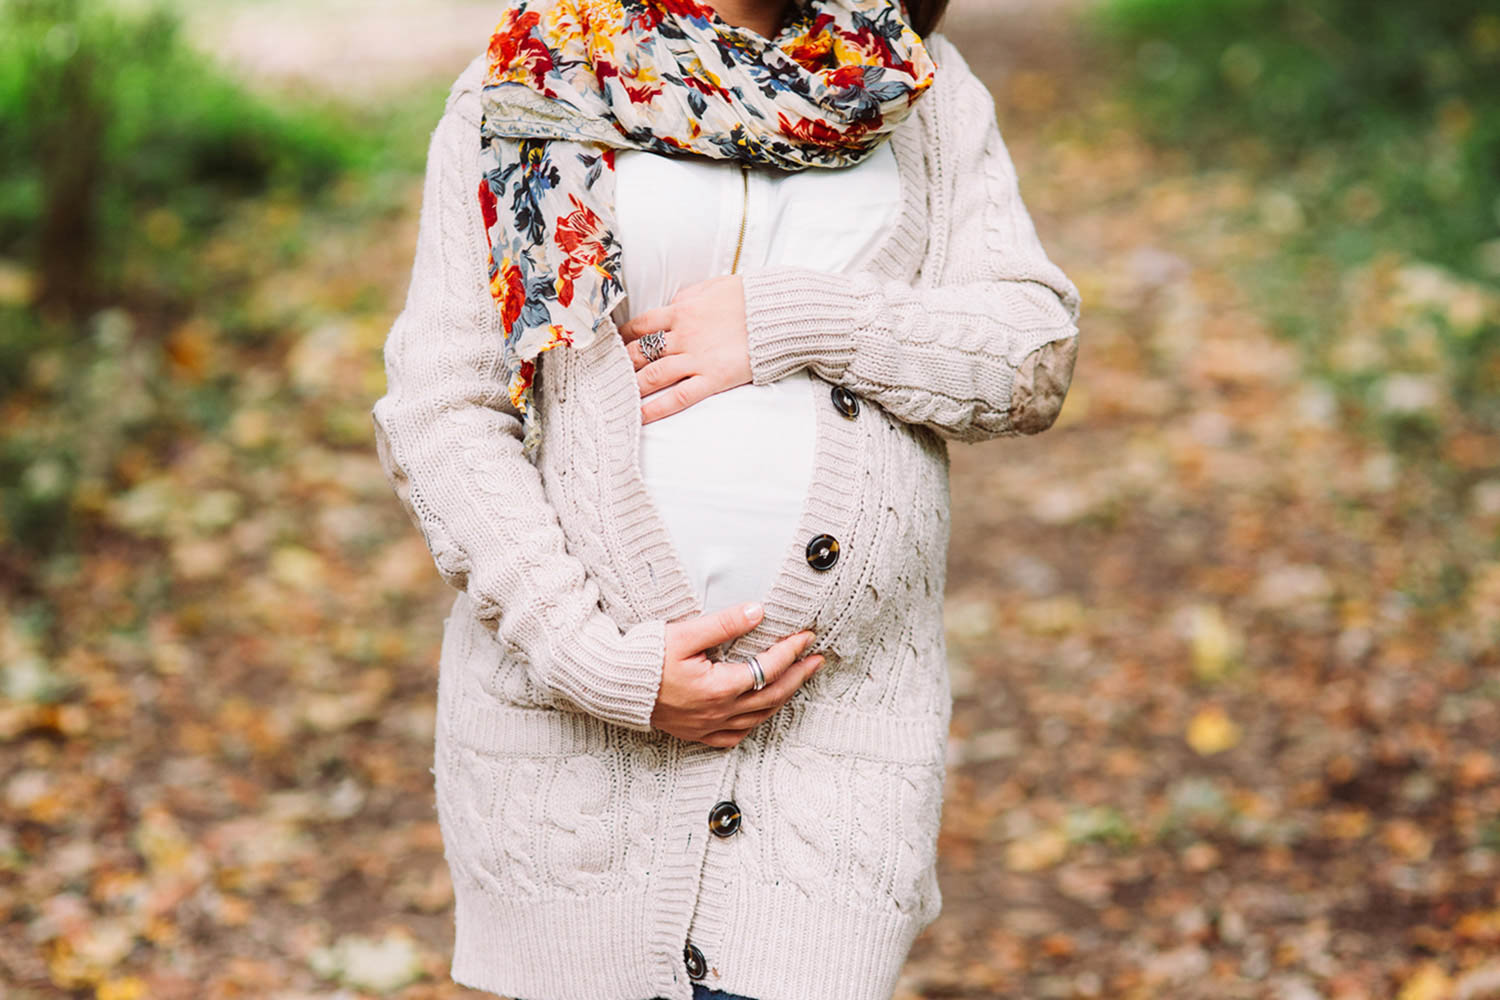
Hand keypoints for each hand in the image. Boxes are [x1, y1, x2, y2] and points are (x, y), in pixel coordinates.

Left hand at [617, 274, 751, 423]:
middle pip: (639, 351)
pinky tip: (640, 417)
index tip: (614, 348)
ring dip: (631, 388)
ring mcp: (696, 358)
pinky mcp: (712, 378)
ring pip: (652, 375)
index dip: (624, 338)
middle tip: (606, 379)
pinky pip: (678, 397)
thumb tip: (675, 304)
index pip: (641, 324)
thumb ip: (691, 297)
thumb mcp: (715, 286)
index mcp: (681, 309)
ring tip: (615, 399)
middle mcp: (682, 334)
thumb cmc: (752, 296)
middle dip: (621, 366)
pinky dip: (655, 408)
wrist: (780, 311)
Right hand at [650, 602, 823, 747]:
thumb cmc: (643, 657)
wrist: (611, 684)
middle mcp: (717, 712)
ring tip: (797, 680)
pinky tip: (761, 713)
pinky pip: (735, 736)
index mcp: (718, 688)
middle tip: (817, 660)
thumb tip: (758, 612)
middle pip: (771, 695)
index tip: (807, 636)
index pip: (767, 668)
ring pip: (758, 717)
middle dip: (798, 676)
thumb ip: (724, 624)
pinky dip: (754, 723)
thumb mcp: (684, 633)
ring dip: (782, 697)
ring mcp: (707, 727)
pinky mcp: (695, 734)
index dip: (791, 651)